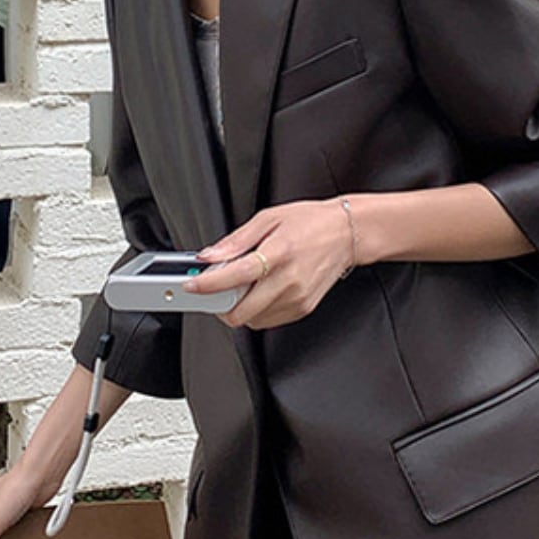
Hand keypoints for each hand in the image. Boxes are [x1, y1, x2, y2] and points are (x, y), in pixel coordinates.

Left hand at [183, 197, 356, 329]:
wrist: (347, 234)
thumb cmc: (310, 223)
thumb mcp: (268, 218)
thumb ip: (236, 241)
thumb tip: (210, 256)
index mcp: (278, 252)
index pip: (237, 275)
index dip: (209, 284)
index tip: (191, 286)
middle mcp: (289, 280)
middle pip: (242, 311)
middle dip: (220, 306)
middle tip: (213, 291)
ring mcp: (297, 298)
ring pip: (253, 320)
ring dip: (238, 309)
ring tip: (241, 288)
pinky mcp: (303, 308)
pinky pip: (269, 320)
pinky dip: (256, 311)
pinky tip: (259, 292)